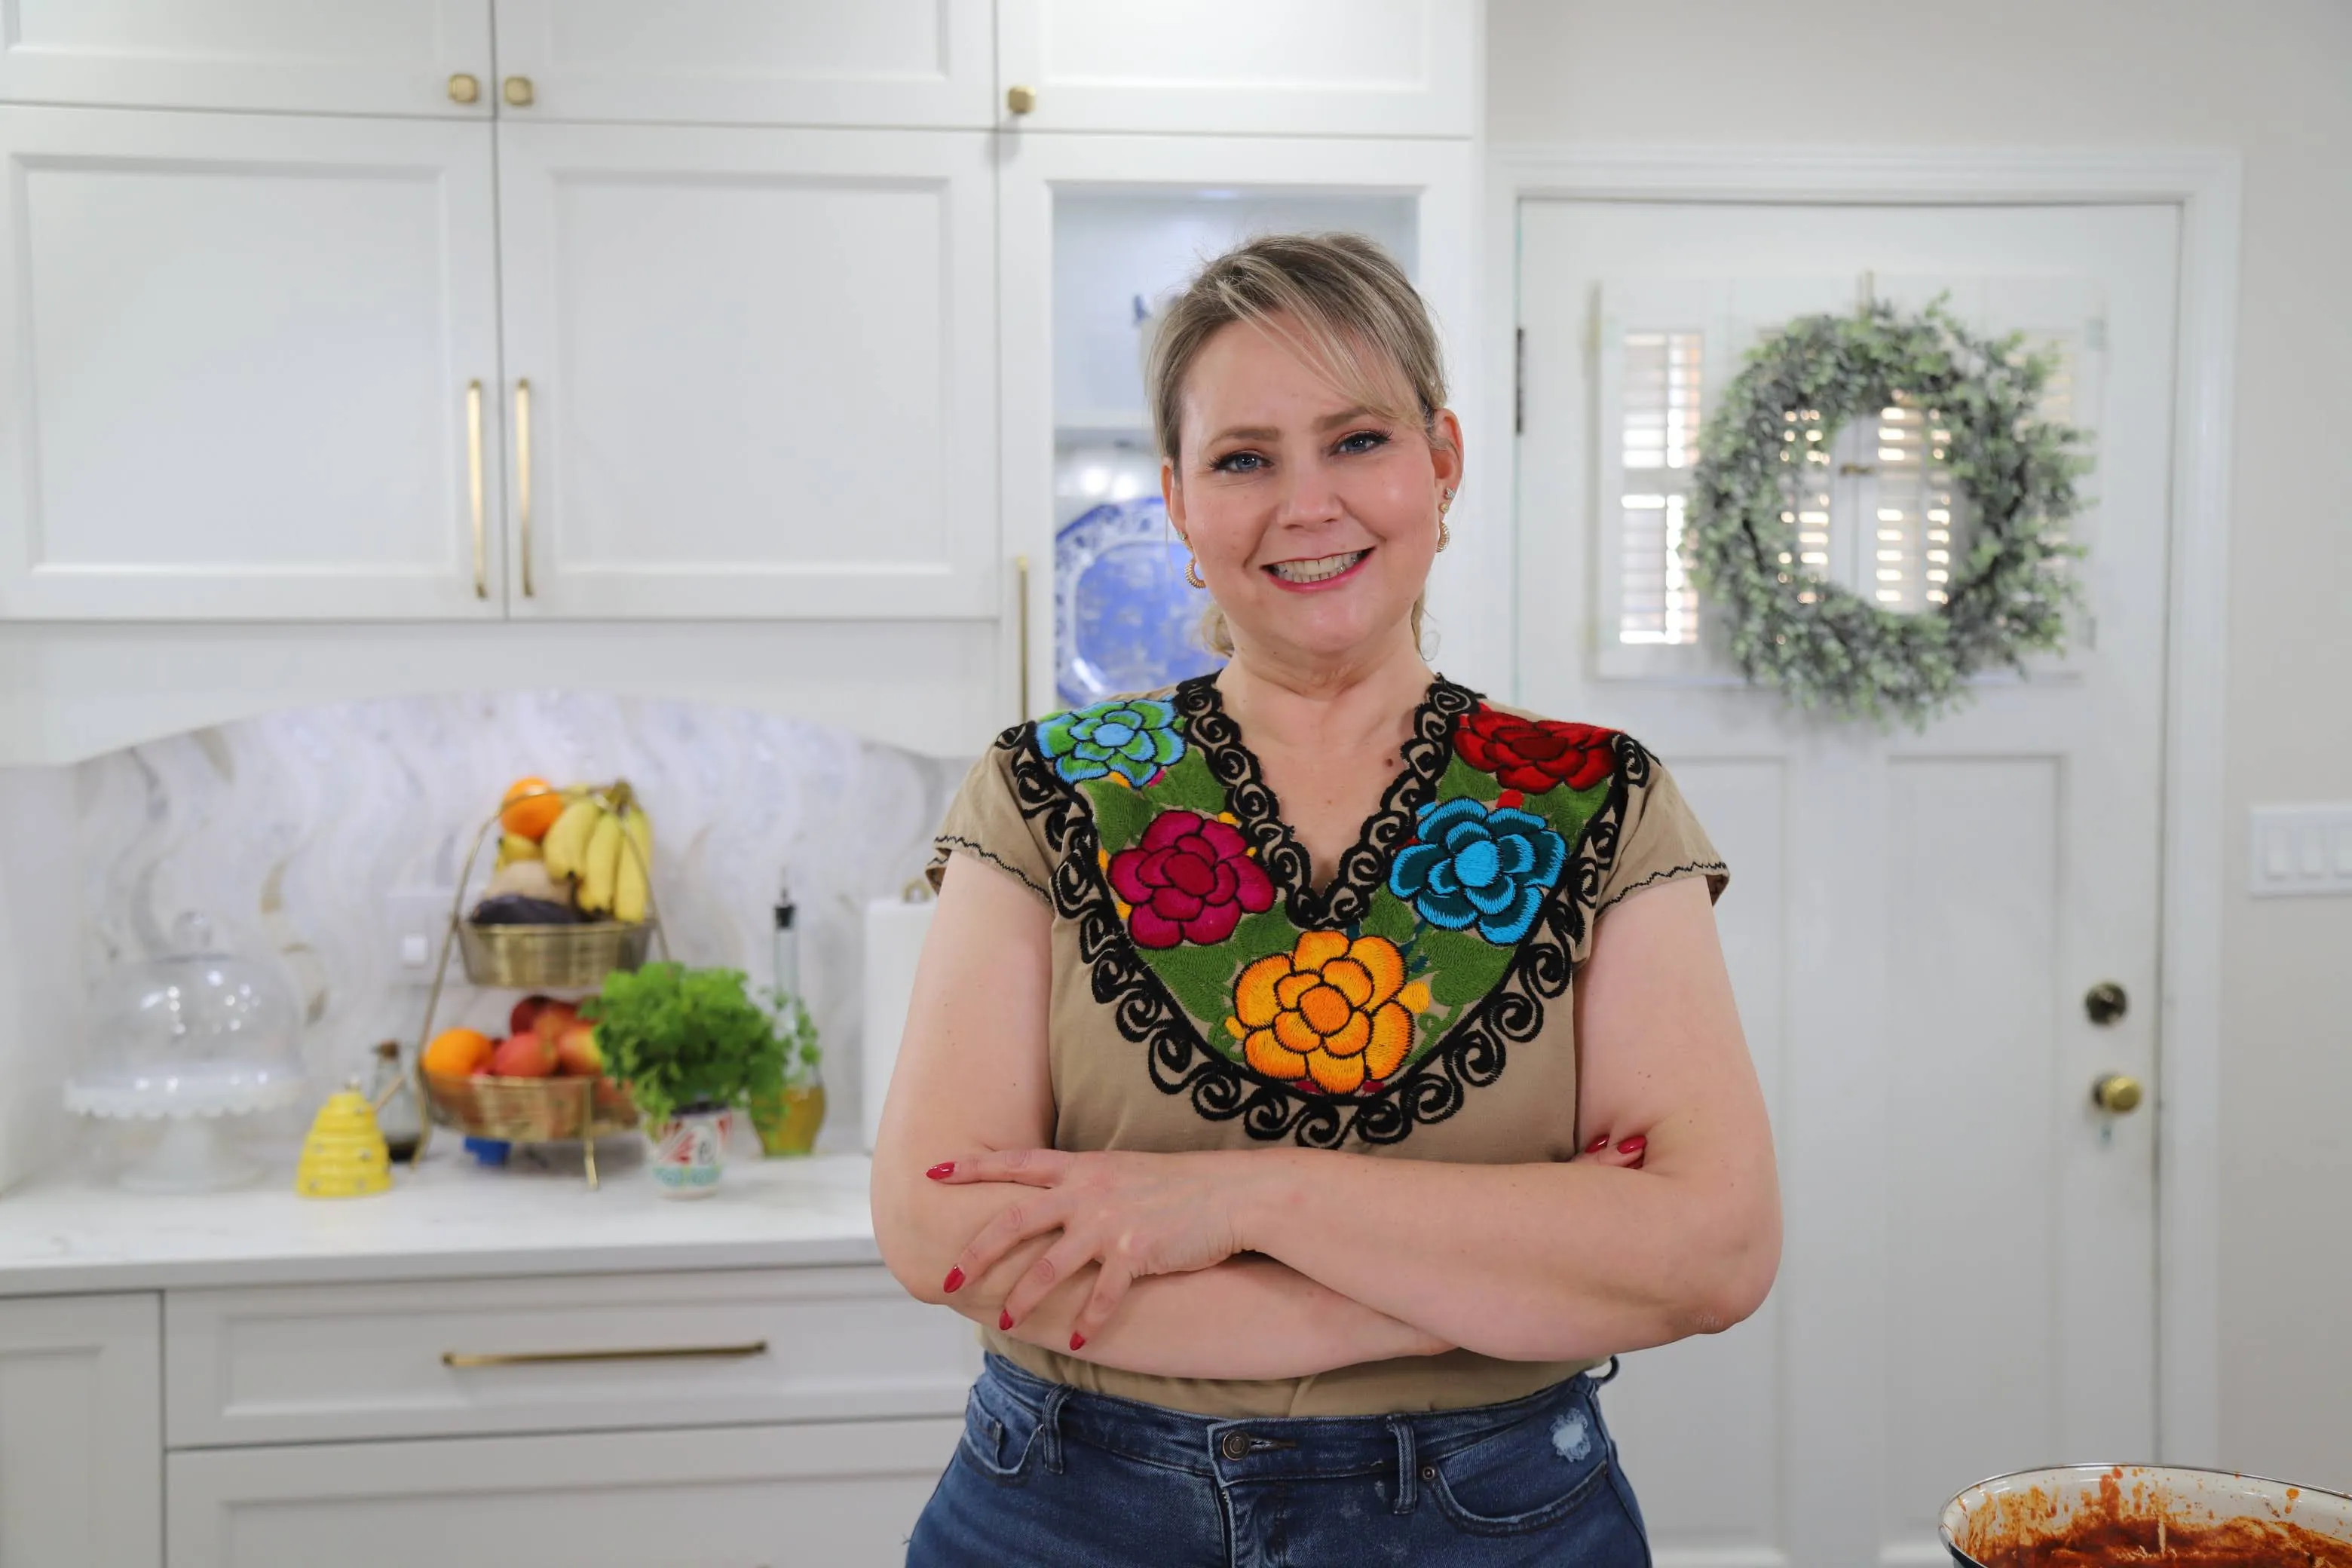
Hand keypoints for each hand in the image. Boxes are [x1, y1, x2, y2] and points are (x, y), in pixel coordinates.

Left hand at [928, 1148, 1251, 1347]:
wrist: (1233, 1193)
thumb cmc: (1181, 1185)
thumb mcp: (1125, 1172)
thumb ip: (1088, 1185)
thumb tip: (1058, 1204)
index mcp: (1082, 1168)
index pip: (1016, 1163)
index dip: (972, 1167)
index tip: (933, 1171)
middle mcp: (1087, 1192)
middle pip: (1014, 1221)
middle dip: (977, 1251)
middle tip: (951, 1277)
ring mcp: (1109, 1223)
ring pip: (1048, 1266)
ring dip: (1023, 1298)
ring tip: (1005, 1321)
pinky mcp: (1136, 1253)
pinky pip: (1101, 1296)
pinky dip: (1086, 1322)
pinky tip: (1074, 1340)